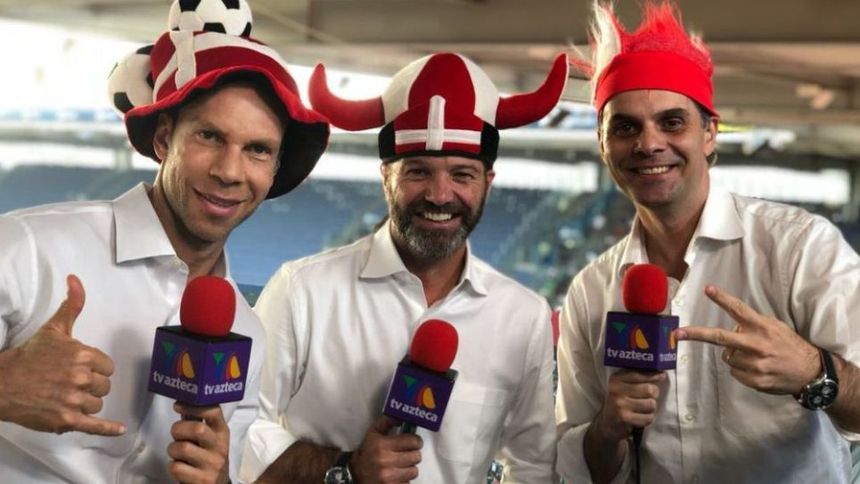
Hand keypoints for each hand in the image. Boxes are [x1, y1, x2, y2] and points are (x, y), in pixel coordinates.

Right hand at [0, 274, 124, 434]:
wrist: (3, 383)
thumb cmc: (30, 355)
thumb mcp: (54, 328)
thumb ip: (71, 305)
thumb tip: (76, 279)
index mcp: (82, 355)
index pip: (107, 367)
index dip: (96, 369)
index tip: (81, 368)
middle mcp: (80, 378)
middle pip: (104, 386)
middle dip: (91, 386)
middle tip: (69, 383)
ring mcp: (73, 400)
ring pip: (97, 404)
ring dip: (86, 403)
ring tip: (66, 396)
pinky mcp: (65, 420)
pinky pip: (94, 425)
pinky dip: (107, 429)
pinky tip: (120, 430)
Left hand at [168, 403, 229, 483]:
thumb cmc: (208, 456)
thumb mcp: (210, 439)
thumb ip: (199, 423)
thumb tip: (182, 404)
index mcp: (222, 432)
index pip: (213, 411)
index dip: (193, 405)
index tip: (178, 406)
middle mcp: (219, 447)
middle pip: (197, 429)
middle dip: (178, 429)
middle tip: (176, 435)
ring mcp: (212, 465)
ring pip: (183, 448)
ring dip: (173, 450)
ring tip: (178, 454)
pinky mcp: (202, 480)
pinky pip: (176, 468)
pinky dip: (173, 466)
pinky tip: (180, 467)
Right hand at [351, 415, 421, 483]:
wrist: (354, 475)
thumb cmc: (367, 453)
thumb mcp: (373, 434)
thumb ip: (387, 422)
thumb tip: (402, 416)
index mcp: (382, 445)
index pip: (413, 441)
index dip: (415, 441)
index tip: (412, 443)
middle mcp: (385, 460)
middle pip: (416, 456)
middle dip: (413, 455)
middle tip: (406, 454)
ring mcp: (389, 476)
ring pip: (414, 471)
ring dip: (409, 469)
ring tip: (400, 466)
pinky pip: (408, 483)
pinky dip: (404, 480)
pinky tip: (396, 476)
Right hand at [592, 369, 665, 443]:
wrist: (606, 424)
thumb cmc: (619, 402)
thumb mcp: (621, 387)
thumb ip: (635, 378)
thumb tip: (659, 372)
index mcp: (615, 379)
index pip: (639, 375)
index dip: (653, 376)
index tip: (662, 376)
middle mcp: (616, 390)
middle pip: (649, 389)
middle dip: (653, 395)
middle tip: (649, 397)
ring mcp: (620, 404)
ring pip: (651, 404)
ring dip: (651, 408)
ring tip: (643, 409)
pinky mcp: (624, 418)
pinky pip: (648, 417)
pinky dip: (648, 418)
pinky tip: (641, 417)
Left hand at [675, 284, 820, 394]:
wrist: (810, 372)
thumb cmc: (789, 345)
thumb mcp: (775, 327)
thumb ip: (753, 324)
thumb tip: (731, 327)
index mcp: (762, 327)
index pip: (738, 310)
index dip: (722, 299)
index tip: (707, 289)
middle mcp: (756, 344)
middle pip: (719, 337)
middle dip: (696, 334)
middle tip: (678, 333)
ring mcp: (755, 363)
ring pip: (727, 357)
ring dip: (734, 356)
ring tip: (754, 357)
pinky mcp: (756, 380)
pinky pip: (735, 373)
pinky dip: (741, 370)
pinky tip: (757, 368)